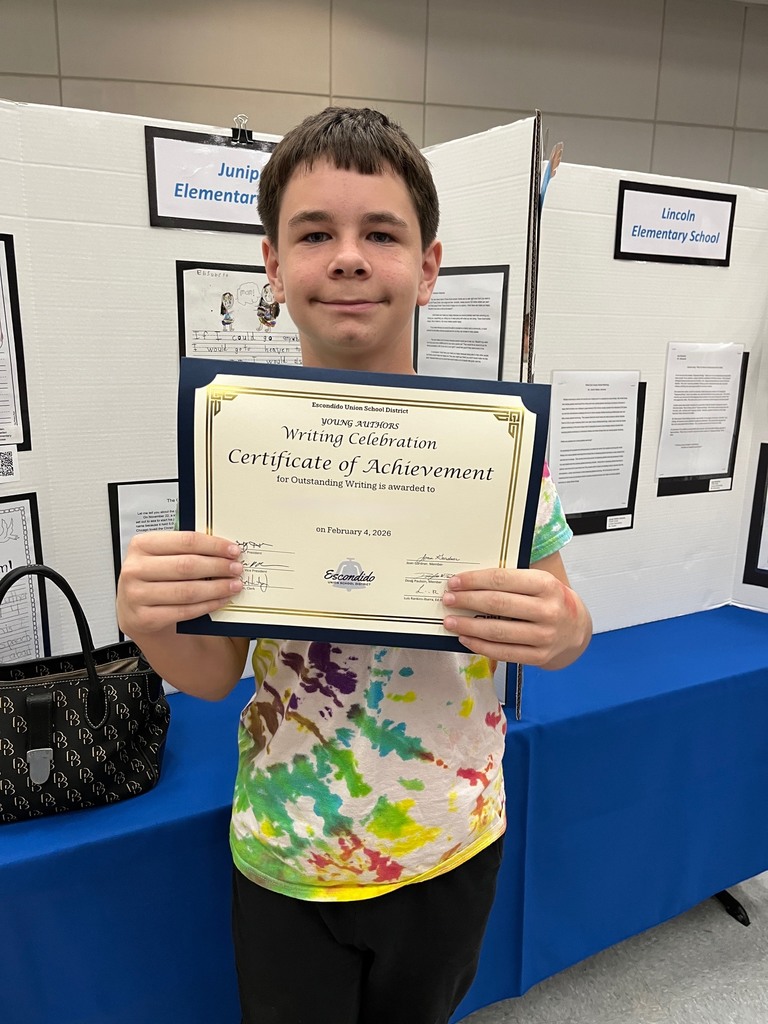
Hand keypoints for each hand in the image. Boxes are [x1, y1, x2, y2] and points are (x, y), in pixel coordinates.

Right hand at [116, 531, 243, 637]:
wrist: (135, 609)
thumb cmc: (155, 577)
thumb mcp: (163, 556)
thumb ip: (186, 550)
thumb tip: (225, 549)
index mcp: (142, 545)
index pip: (185, 541)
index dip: (213, 545)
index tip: (233, 550)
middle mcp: (135, 569)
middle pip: (187, 566)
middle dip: (218, 567)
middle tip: (236, 568)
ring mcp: (137, 595)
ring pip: (187, 591)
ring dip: (216, 588)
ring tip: (234, 585)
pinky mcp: (144, 618)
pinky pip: (184, 611)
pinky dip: (207, 605)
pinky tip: (221, 600)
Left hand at [441, 560, 590, 669]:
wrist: (576, 628)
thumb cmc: (550, 599)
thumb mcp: (539, 581)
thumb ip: (511, 580)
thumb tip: (469, 582)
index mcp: (546, 585)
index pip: (502, 579)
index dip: (474, 581)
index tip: (454, 582)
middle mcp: (547, 610)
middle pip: (498, 604)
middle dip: (467, 601)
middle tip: (448, 600)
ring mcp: (544, 636)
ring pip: (498, 631)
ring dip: (468, 626)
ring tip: (451, 621)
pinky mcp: (539, 656)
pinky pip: (503, 652)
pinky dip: (480, 646)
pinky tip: (465, 638)